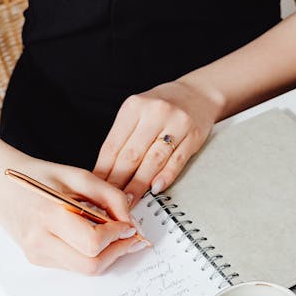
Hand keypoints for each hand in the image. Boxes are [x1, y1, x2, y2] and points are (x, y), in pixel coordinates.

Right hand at [0, 146, 143, 274]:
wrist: (0, 185)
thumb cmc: (38, 177)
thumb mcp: (77, 175)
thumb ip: (108, 194)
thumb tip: (129, 218)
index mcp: (50, 214)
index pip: (92, 242)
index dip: (117, 236)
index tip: (128, 225)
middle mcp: (40, 240)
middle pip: (90, 265)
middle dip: (116, 252)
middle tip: (128, 237)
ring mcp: (37, 253)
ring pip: (83, 269)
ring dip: (105, 255)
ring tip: (112, 235)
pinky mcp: (37, 259)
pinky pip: (71, 265)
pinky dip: (88, 254)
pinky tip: (91, 236)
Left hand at [93, 78, 220, 203]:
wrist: (198, 93)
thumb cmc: (162, 106)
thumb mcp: (137, 111)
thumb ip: (123, 137)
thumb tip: (104, 172)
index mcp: (134, 107)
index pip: (113, 145)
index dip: (103, 171)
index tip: (98, 188)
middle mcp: (155, 112)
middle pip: (131, 155)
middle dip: (119, 182)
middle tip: (111, 201)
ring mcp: (176, 123)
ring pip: (153, 160)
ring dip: (139, 185)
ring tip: (130, 200)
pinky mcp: (193, 136)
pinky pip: (176, 160)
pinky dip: (165, 176)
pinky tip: (155, 188)